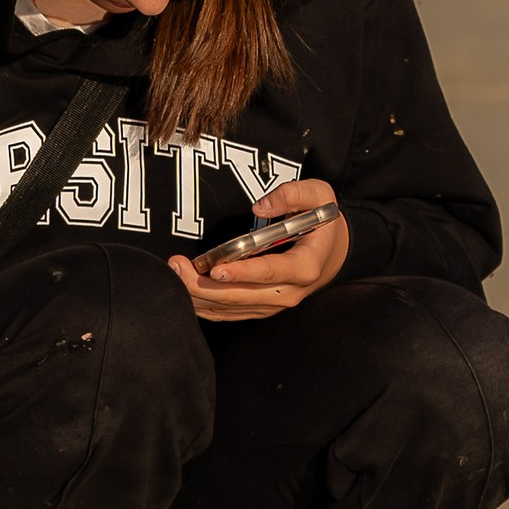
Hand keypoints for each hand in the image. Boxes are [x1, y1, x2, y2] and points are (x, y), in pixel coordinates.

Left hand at [170, 180, 350, 325]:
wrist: (333, 254)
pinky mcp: (261, 308)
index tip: (215, 269)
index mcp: (304, 267)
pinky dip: (205, 305)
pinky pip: (229, 313)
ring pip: (230, 308)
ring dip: (199, 295)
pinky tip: (186, 290)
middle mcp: (288, 293)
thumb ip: (292, 195)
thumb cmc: (322, 222)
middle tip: (177, 266)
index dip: (241, 273)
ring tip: (175, 273)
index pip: (269, 273)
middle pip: (241, 296)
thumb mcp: (319, 196)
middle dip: (204, 285)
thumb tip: (260, 207)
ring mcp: (273, 304)